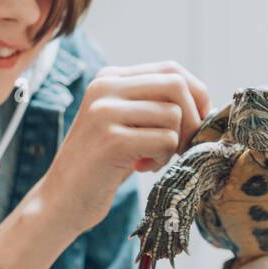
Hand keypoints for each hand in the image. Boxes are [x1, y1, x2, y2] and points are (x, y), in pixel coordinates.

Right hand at [42, 61, 210, 235]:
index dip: (196, 95)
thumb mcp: (125, 122)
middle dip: (192, 118)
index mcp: (109, 77)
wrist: (62, 199)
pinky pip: (166, 140)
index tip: (198, 122)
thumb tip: (206, 101)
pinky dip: (163, 158)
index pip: (171, 69)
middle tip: (182, 145)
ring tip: (151, 158)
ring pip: (173, 115)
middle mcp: (105, 87)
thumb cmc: (103, 163)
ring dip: (173, 144)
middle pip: (176, 85)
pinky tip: (141, 167)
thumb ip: (153, 103)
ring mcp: (106, 111)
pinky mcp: (112, 139)